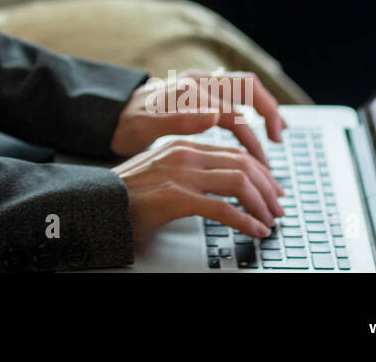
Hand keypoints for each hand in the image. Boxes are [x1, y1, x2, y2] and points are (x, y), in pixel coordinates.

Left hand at [109, 70, 286, 162]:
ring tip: (274, 135)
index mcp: (190, 90)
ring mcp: (198, 83)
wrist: (108, 113)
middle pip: (248, 86)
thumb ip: (179, 121)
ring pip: (242, 89)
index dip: (253, 138)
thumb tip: (215, 116)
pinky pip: (231, 95)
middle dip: (268, 110)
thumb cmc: (125, 125)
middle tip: (279, 138)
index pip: (235, 112)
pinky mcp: (196, 90)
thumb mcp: (145, 128)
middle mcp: (197, 81)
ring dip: (260, 109)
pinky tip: (251, 128)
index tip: (262, 163)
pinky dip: (247, 110)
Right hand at [112, 139, 284, 241]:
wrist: (98, 201)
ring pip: (239, 183)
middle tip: (278, 207)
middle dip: (268, 188)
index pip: (234, 152)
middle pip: (243, 164)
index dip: (261, 172)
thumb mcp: (161, 169)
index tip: (272, 189)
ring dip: (261, 204)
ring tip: (270, 221)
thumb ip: (189, 169)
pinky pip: (223, 209)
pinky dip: (245, 221)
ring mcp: (180, 175)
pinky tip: (254, 231)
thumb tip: (222, 184)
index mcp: (182, 145)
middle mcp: (184, 155)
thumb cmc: (128, 192)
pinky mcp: (176, 198)